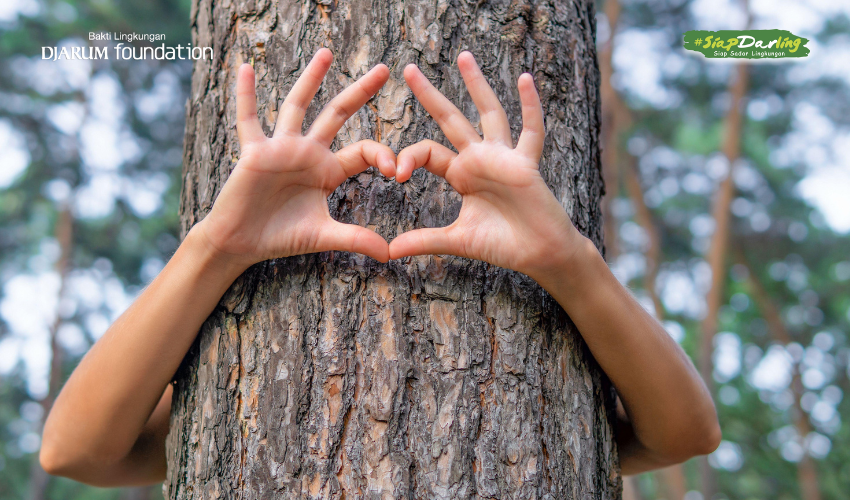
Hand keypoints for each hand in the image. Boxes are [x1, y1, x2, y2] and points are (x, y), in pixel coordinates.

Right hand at [196, 49, 395, 266]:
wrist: (242, 244)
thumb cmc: (281, 237)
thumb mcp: (323, 236)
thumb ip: (355, 239)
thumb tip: (389, 254)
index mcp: (329, 170)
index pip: (364, 150)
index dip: (383, 155)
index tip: (396, 171)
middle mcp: (308, 152)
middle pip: (338, 114)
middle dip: (360, 92)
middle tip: (385, 69)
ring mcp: (281, 148)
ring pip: (298, 106)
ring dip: (312, 79)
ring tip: (327, 53)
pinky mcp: (254, 152)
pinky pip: (248, 119)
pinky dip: (246, 95)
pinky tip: (245, 68)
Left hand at [390, 52, 587, 282]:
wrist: (539, 255)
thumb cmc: (503, 244)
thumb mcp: (458, 241)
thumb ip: (425, 241)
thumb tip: (390, 252)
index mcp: (461, 174)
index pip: (427, 151)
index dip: (408, 157)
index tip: (397, 175)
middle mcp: (480, 159)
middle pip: (450, 118)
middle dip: (429, 95)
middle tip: (407, 68)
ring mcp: (504, 157)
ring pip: (489, 113)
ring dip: (476, 85)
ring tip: (462, 56)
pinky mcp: (526, 164)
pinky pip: (531, 131)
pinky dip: (530, 105)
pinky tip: (526, 79)